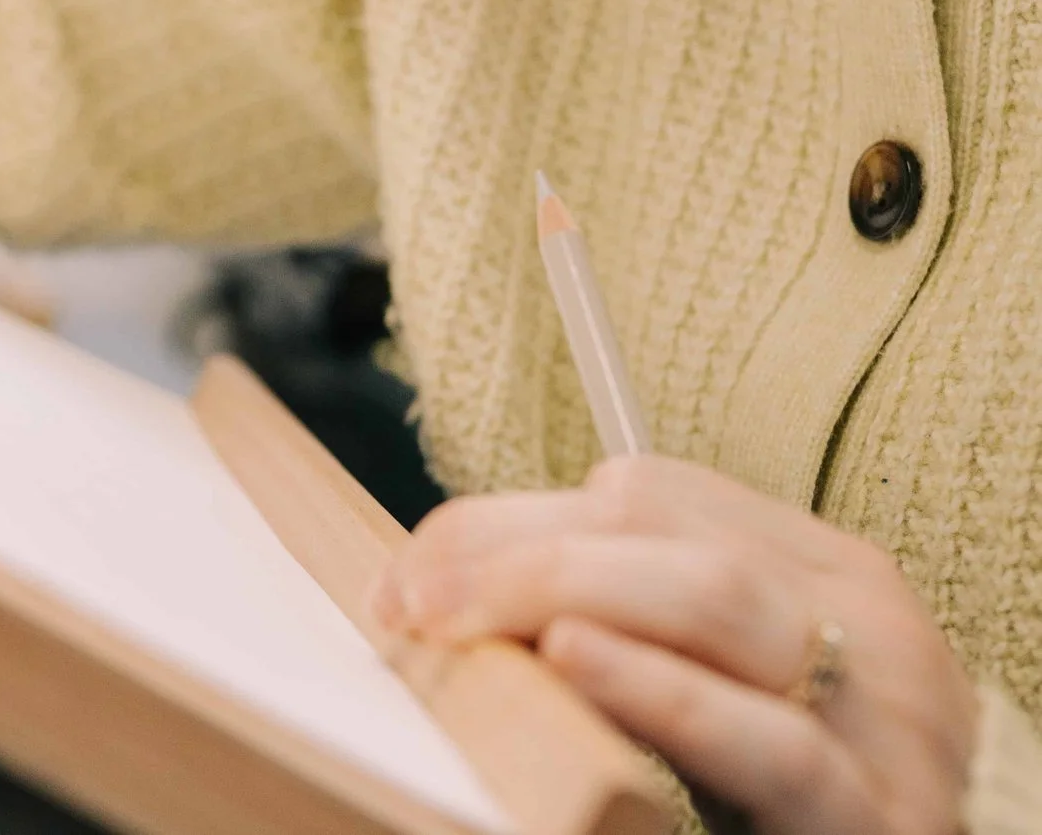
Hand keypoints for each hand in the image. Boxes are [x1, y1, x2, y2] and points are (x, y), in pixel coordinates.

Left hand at [375, 455, 977, 833]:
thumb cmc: (792, 796)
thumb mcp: (726, 685)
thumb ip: (636, 623)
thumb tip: (459, 589)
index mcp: (826, 571)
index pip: (645, 493)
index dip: (508, 517)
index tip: (414, 570)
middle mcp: (868, 621)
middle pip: (656, 528)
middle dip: (508, 547)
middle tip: (408, 598)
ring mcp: (889, 717)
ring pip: (708, 597)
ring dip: (552, 592)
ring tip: (454, 621)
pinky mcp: (882, 815)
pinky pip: (767, 738)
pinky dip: (658, 690)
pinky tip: (571, 662)